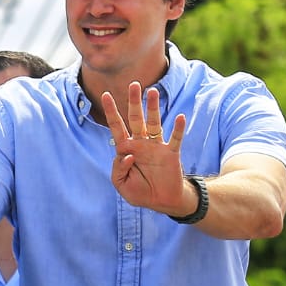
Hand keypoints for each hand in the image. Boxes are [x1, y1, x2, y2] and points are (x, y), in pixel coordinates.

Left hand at [101, 82, 189, 212]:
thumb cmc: (139, 191)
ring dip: (154, 108)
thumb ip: (118, 169)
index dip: (111, 112)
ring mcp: (156, 147)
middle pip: (136, 118)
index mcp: (126, 149)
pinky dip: (178, 129)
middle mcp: (141, 143)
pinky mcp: (171, 154)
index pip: (116, 127)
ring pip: (155, 123)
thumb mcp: (120, 183)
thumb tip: (127, 155)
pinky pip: (175, 139)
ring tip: (153, 92)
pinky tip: (180, 117)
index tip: (105, 95)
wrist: (161, 201)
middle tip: (134, 84)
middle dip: (134, 102)